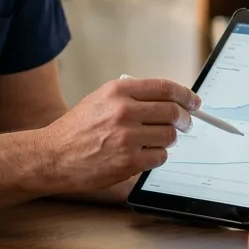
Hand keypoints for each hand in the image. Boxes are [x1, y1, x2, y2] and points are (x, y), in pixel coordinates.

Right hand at [41, 77, 198, 193]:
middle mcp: (124, 110)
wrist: (53, 155)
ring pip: (169, 136)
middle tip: (185, 124)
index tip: (194, 102)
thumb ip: (131, 97)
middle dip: (184, 119)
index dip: (186, 95)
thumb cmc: (77, 129)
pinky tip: (144, 154)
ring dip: (168, 140)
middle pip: (172, 112)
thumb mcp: (100, 99)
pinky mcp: (128, 160)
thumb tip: (167, 100)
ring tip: (155, 141)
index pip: (165, 88)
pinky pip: (160, 157)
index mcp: (118, 91)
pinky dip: (157, 156)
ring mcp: (127, 137)